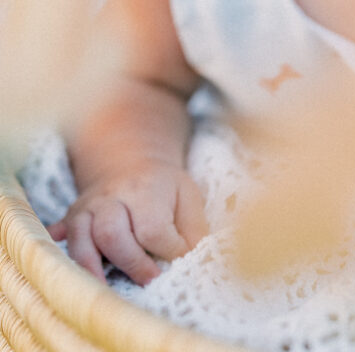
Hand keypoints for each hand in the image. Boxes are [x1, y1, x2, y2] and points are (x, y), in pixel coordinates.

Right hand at [48, 159, 206, 284]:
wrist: (131, 163)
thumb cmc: (164, 187)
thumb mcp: (188, 195)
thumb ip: (193, 228)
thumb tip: (192, 259)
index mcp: (145, 189)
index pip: (152, 229)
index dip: (167, 251)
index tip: (178, 261)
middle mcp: (111, 197)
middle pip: (111, 234)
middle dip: (132, 263)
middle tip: (151, 281)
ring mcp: (87, 208)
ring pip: (81, 239)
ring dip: (92, 269)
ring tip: (106, 292)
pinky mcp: (71, 219)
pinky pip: (61, 237)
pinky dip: (59, 254)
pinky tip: (68, 273)